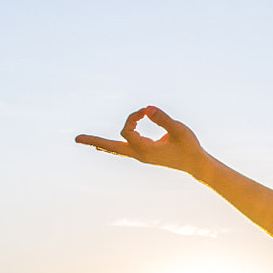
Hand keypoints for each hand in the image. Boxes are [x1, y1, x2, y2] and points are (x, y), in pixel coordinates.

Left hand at [75, 106, 204, 173]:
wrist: (196, 164)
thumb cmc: (189, 146)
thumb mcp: (178, 129)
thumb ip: (162, 118)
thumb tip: (147, 108)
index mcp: (145, 150)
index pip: (127, 130)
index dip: (133, 117)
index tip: (146, 110)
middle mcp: (139, 155)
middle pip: (111, 147)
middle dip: (94, 141)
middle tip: (76, 139)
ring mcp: (141, 156)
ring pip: (116, 150)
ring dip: (102, 144)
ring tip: (86, 141)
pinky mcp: (144, 155)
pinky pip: (123, 150)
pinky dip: (112, 147)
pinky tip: (103, 147)